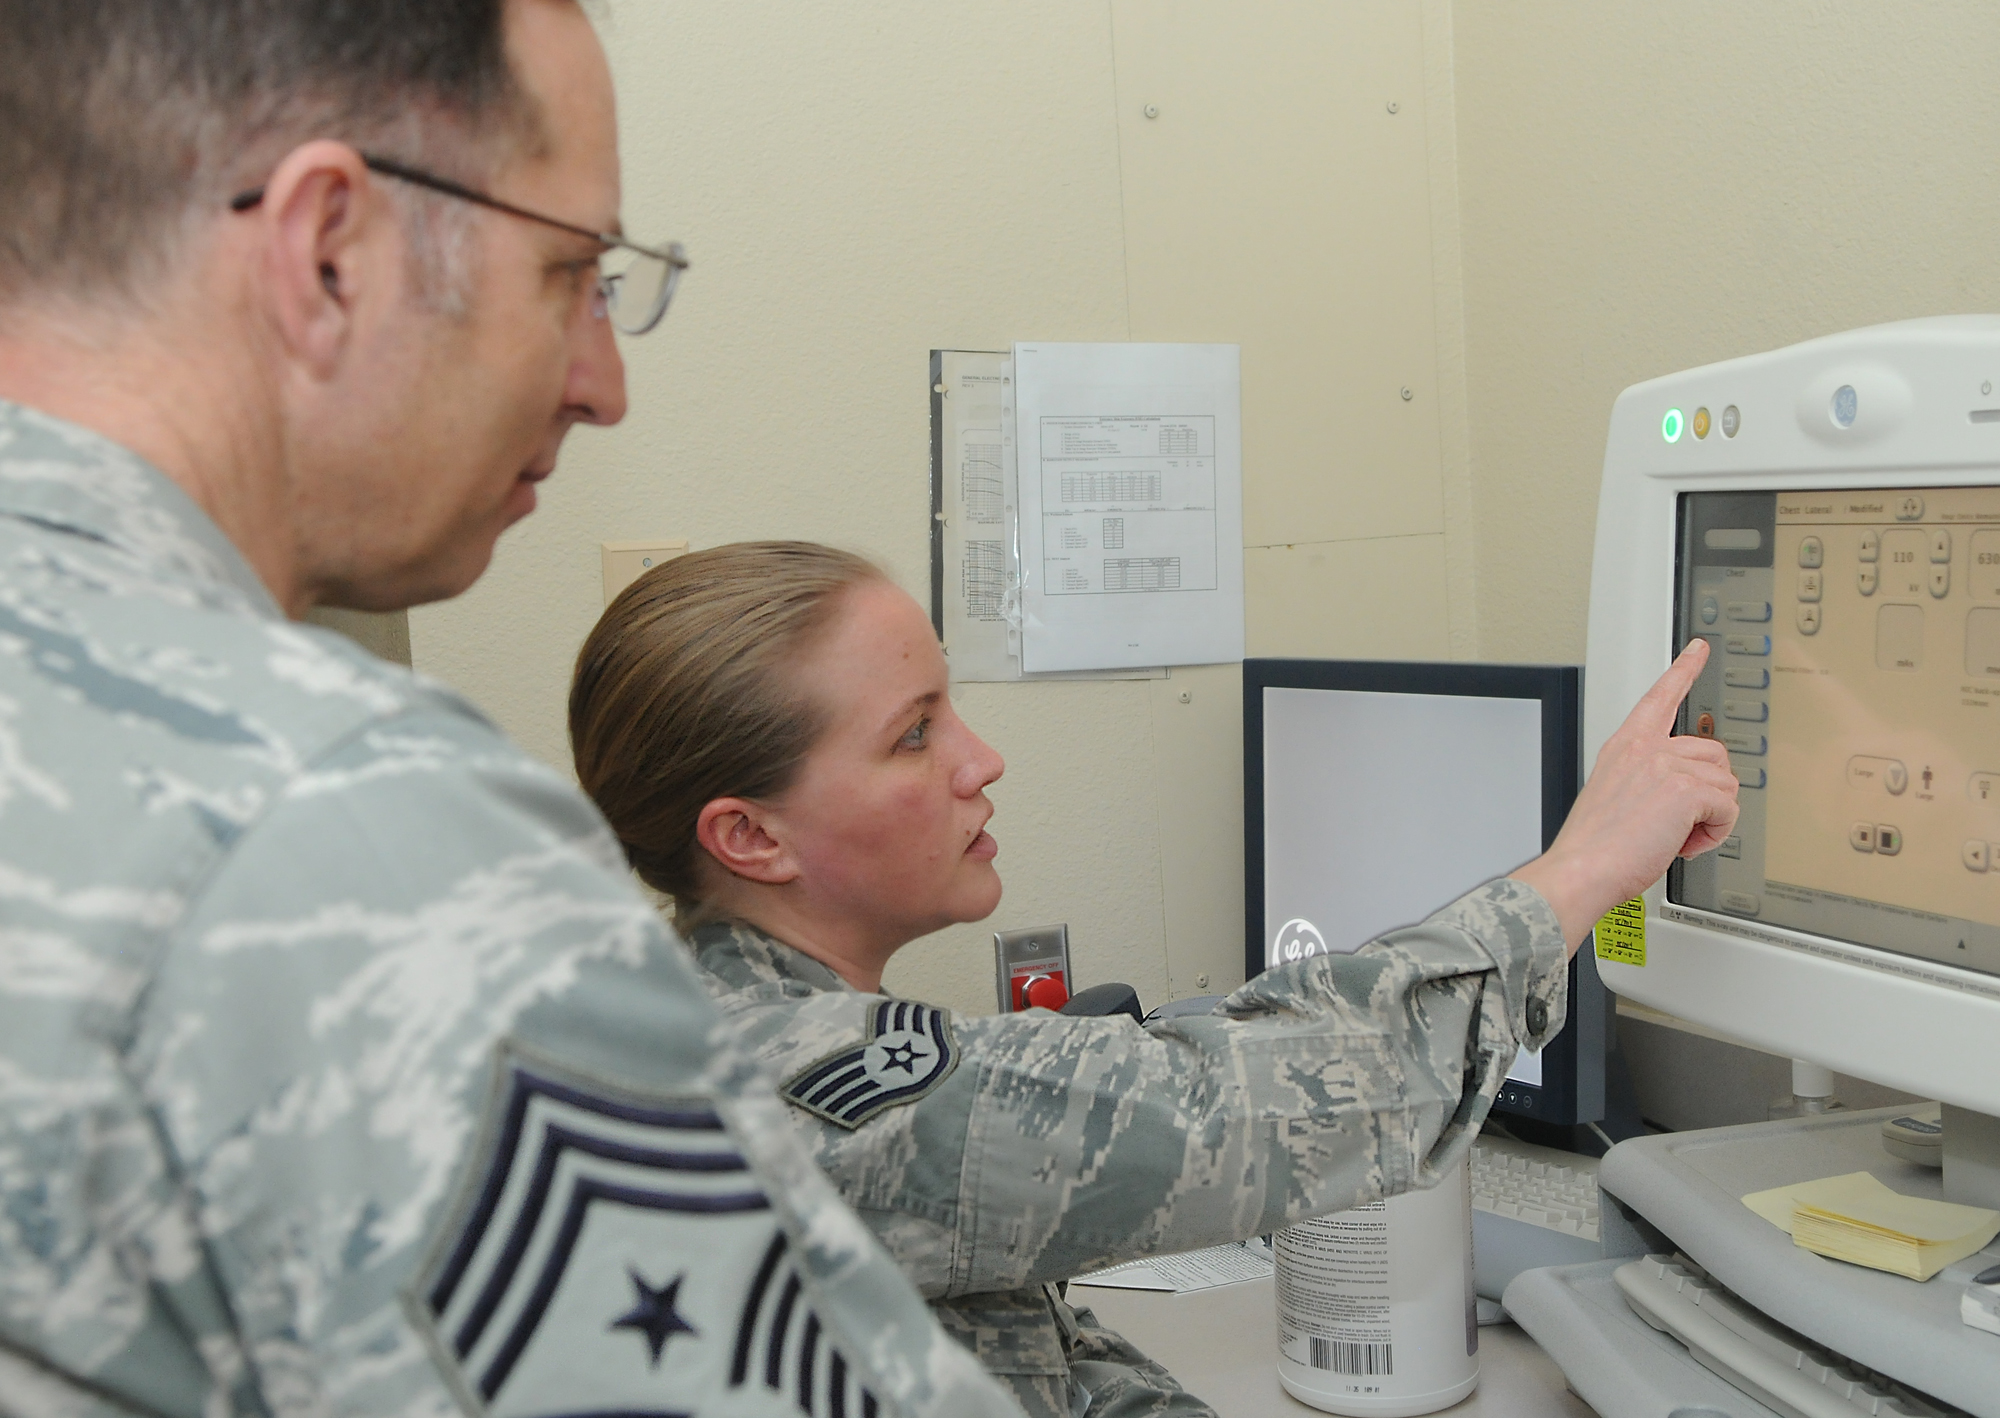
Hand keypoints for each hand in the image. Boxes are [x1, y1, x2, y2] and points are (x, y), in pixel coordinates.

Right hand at [1512, 639, 1739, 954]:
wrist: (1582, 868)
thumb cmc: (1592, 846)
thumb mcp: (1612, 797)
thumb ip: (1646, 783)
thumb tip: (1683, 801)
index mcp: (1624, 747)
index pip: (1658, 697)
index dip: (1683, 669)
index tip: (1698, 648)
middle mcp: (1645, 749)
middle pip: (1713, 752)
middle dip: (1709, 790)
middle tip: (1680, 821)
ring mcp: (1665, 765)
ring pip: (1725, 784)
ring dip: (1711, 818)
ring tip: (1677, 837)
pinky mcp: (1686, 790)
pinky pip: (1729, 808)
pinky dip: (1715, 833)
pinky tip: (1686, 843)